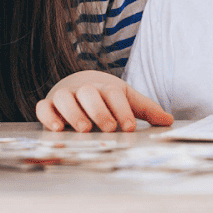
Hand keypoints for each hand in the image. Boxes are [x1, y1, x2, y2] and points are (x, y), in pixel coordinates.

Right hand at [35, 70, 173, 131]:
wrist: (78, 83)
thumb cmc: (106, 97)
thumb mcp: (127, 99)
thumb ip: (146, 110)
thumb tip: (169, 121)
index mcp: (105, 87)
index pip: (114, 94)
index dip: (122, 110)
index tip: (130, 127)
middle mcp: (84, 89)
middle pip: (89, 93)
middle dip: (99, 110)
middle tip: (109, 128)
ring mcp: (64, 95)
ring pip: (65, 98)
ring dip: (74, 113)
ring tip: (84, 129)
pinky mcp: (48, 105)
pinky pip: (43, 107)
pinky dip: (48, 116)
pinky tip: (56, 129)